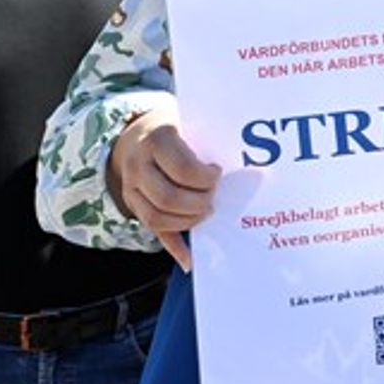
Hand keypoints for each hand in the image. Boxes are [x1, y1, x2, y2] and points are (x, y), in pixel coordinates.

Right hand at [111, 112, 219, 270]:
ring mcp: (131, 187)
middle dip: (198, 203)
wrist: (135, 131)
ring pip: (157, 218)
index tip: (217, 174)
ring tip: (205, 212)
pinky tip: (190, 259)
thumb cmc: (175, 128)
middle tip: (213, 197)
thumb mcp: (188, 124)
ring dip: (188, 222)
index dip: (205, 178)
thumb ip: (208, 144)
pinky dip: (174, 247)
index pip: (183, 168)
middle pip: (168, 198)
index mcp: (157, 140)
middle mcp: (139, 165)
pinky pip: (152, 231)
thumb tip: (252, 173)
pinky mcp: (133, 204)